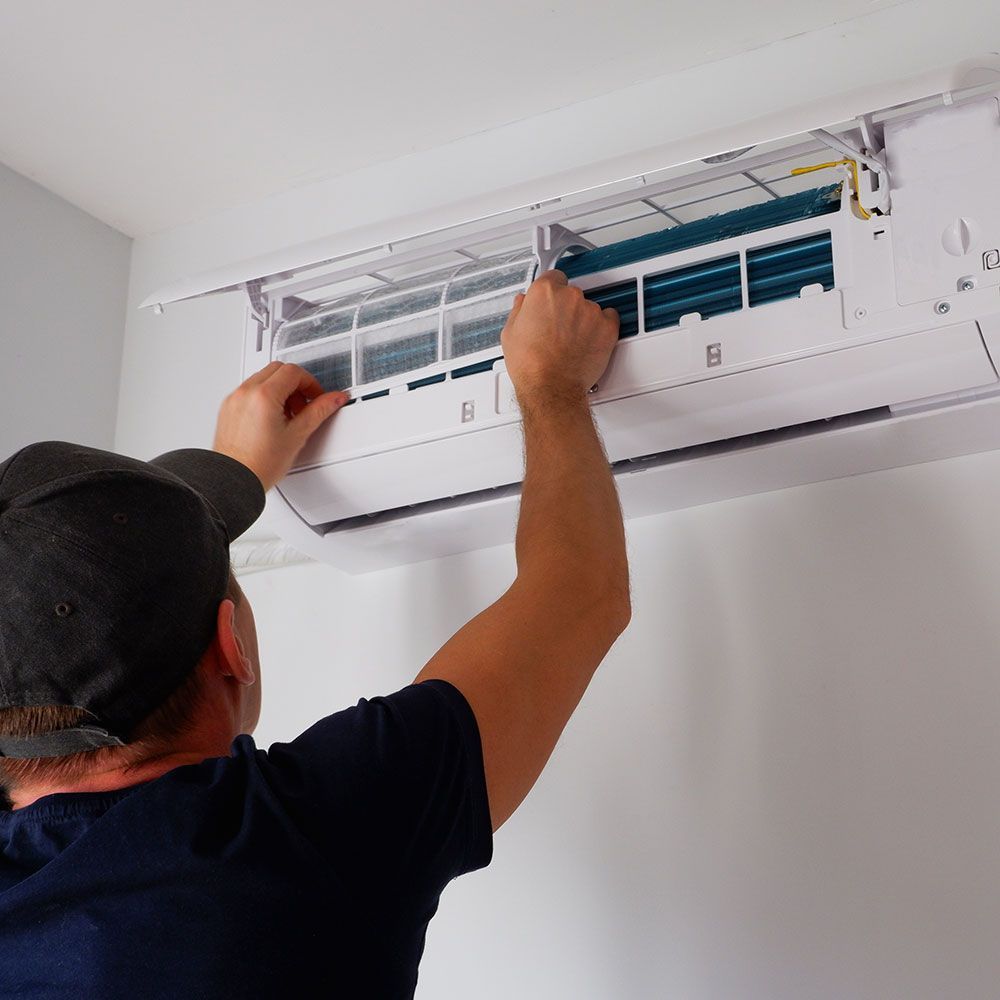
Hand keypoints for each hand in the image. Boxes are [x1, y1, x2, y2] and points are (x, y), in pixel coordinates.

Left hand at [213, 362, 348, 490]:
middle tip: (304, 404)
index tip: (316, 397)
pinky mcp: (228, 408)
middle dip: (295, 383)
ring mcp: (234, 399)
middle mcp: (246, 393)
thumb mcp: (297, 435)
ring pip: (262, 378)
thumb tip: (335, 399)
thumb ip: (319, 411)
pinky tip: (271, 419)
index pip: (293, 372)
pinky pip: (249, 390)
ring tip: (288, 415)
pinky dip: (264, 396)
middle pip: (277, 370)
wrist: (234, 480)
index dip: (310, 383)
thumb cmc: (260, 464)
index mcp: (264, 396)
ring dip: (280, 389)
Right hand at [500, 270, 618, 405]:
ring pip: (589, 307)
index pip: (553, 277)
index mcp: (544, 292)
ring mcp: (590, 310)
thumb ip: (519, 310)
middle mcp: (569, 296)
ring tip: (572, 341)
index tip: (551, 304)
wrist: (551, 388)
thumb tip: (523, 303)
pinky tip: (589, 339)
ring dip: (583, 319)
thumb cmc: (530, 365)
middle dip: (566, 308)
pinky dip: (602, 327)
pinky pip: (610, 318)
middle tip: (558, 329)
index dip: (551, 293)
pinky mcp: (607, 326)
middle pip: (571, 293)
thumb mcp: (510, 333)